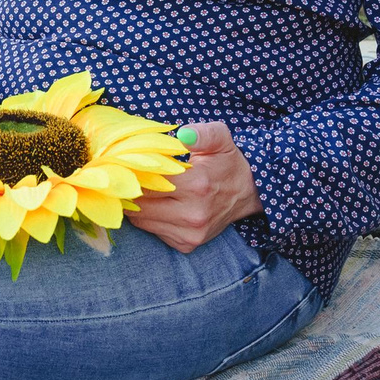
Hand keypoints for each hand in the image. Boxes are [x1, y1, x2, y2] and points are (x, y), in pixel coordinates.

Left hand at [128, 121, 260, 253]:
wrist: (247, 193)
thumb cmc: (227, 162)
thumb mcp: (220, 139)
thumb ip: (202, 133)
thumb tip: (183, 134)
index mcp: (197, 186)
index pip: (148, 185)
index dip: (136, 175)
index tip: (132, 167)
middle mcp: (193, 215)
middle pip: (141, 206)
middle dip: (134, 192)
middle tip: (136, 179)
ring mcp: (191, 233)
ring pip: (143, 222)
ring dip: (141, 207)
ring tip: (150, 191)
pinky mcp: (187, 245)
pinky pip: (154, 232)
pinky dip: (152, 220)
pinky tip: (162, 206)